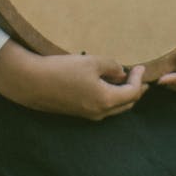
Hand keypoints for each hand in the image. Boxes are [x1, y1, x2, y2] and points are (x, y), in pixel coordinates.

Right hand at [0, 39, 148, 120]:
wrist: (33, 82)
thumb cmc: (63, 70)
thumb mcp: (91, 61)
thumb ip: (111, 66)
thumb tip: (121, 72)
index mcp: (105, 100)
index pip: (132, 93)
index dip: (140, 79)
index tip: (142, 67)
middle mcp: (99, 113)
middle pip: (126, 104)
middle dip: (136, 90)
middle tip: (141, 76)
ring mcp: (88, 114)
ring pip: (114, 107)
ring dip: (123, 94)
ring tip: (126, 78)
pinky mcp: (79, 111)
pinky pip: (102, 106)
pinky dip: (110, 96)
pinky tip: (107, 83)